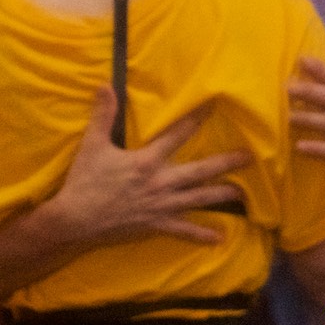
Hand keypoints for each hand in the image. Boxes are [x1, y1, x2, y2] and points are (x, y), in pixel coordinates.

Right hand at [51, 87, 247, 244]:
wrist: (73, 220)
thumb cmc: (83, 181)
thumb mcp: (92, 145)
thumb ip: (102, 115)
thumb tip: (105, 85)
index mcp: (147, 161)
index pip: (178, 134)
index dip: (197, 118)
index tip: (216, 106)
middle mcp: (161, 182)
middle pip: (201, 170)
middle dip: (227, 163)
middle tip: (251, 157)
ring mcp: (161, 205)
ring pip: (199, 199)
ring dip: (223, 196)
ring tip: (244, 194)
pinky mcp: (157, 224)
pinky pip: (183, 230)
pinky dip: (201, 235)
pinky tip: (220, 238)